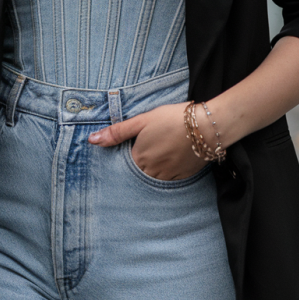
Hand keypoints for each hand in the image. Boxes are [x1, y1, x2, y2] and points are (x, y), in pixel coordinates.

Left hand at [88, 102, 207, 180]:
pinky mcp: (183, 176)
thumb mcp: (142, 121)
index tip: (133, 148)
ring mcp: (169, 176)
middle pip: (139, 173)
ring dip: (153, 170)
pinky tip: (172, 159)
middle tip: (149, 150)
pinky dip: (168, 172)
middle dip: (140, 165)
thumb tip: (92, 140)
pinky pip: (170, 180)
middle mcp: (152, 171)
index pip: (125, 164)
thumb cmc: (172, 119)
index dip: (128, 155)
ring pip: (154, 178)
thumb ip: (117, 132)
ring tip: (160, 154)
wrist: (206, 126)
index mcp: (139, 158)